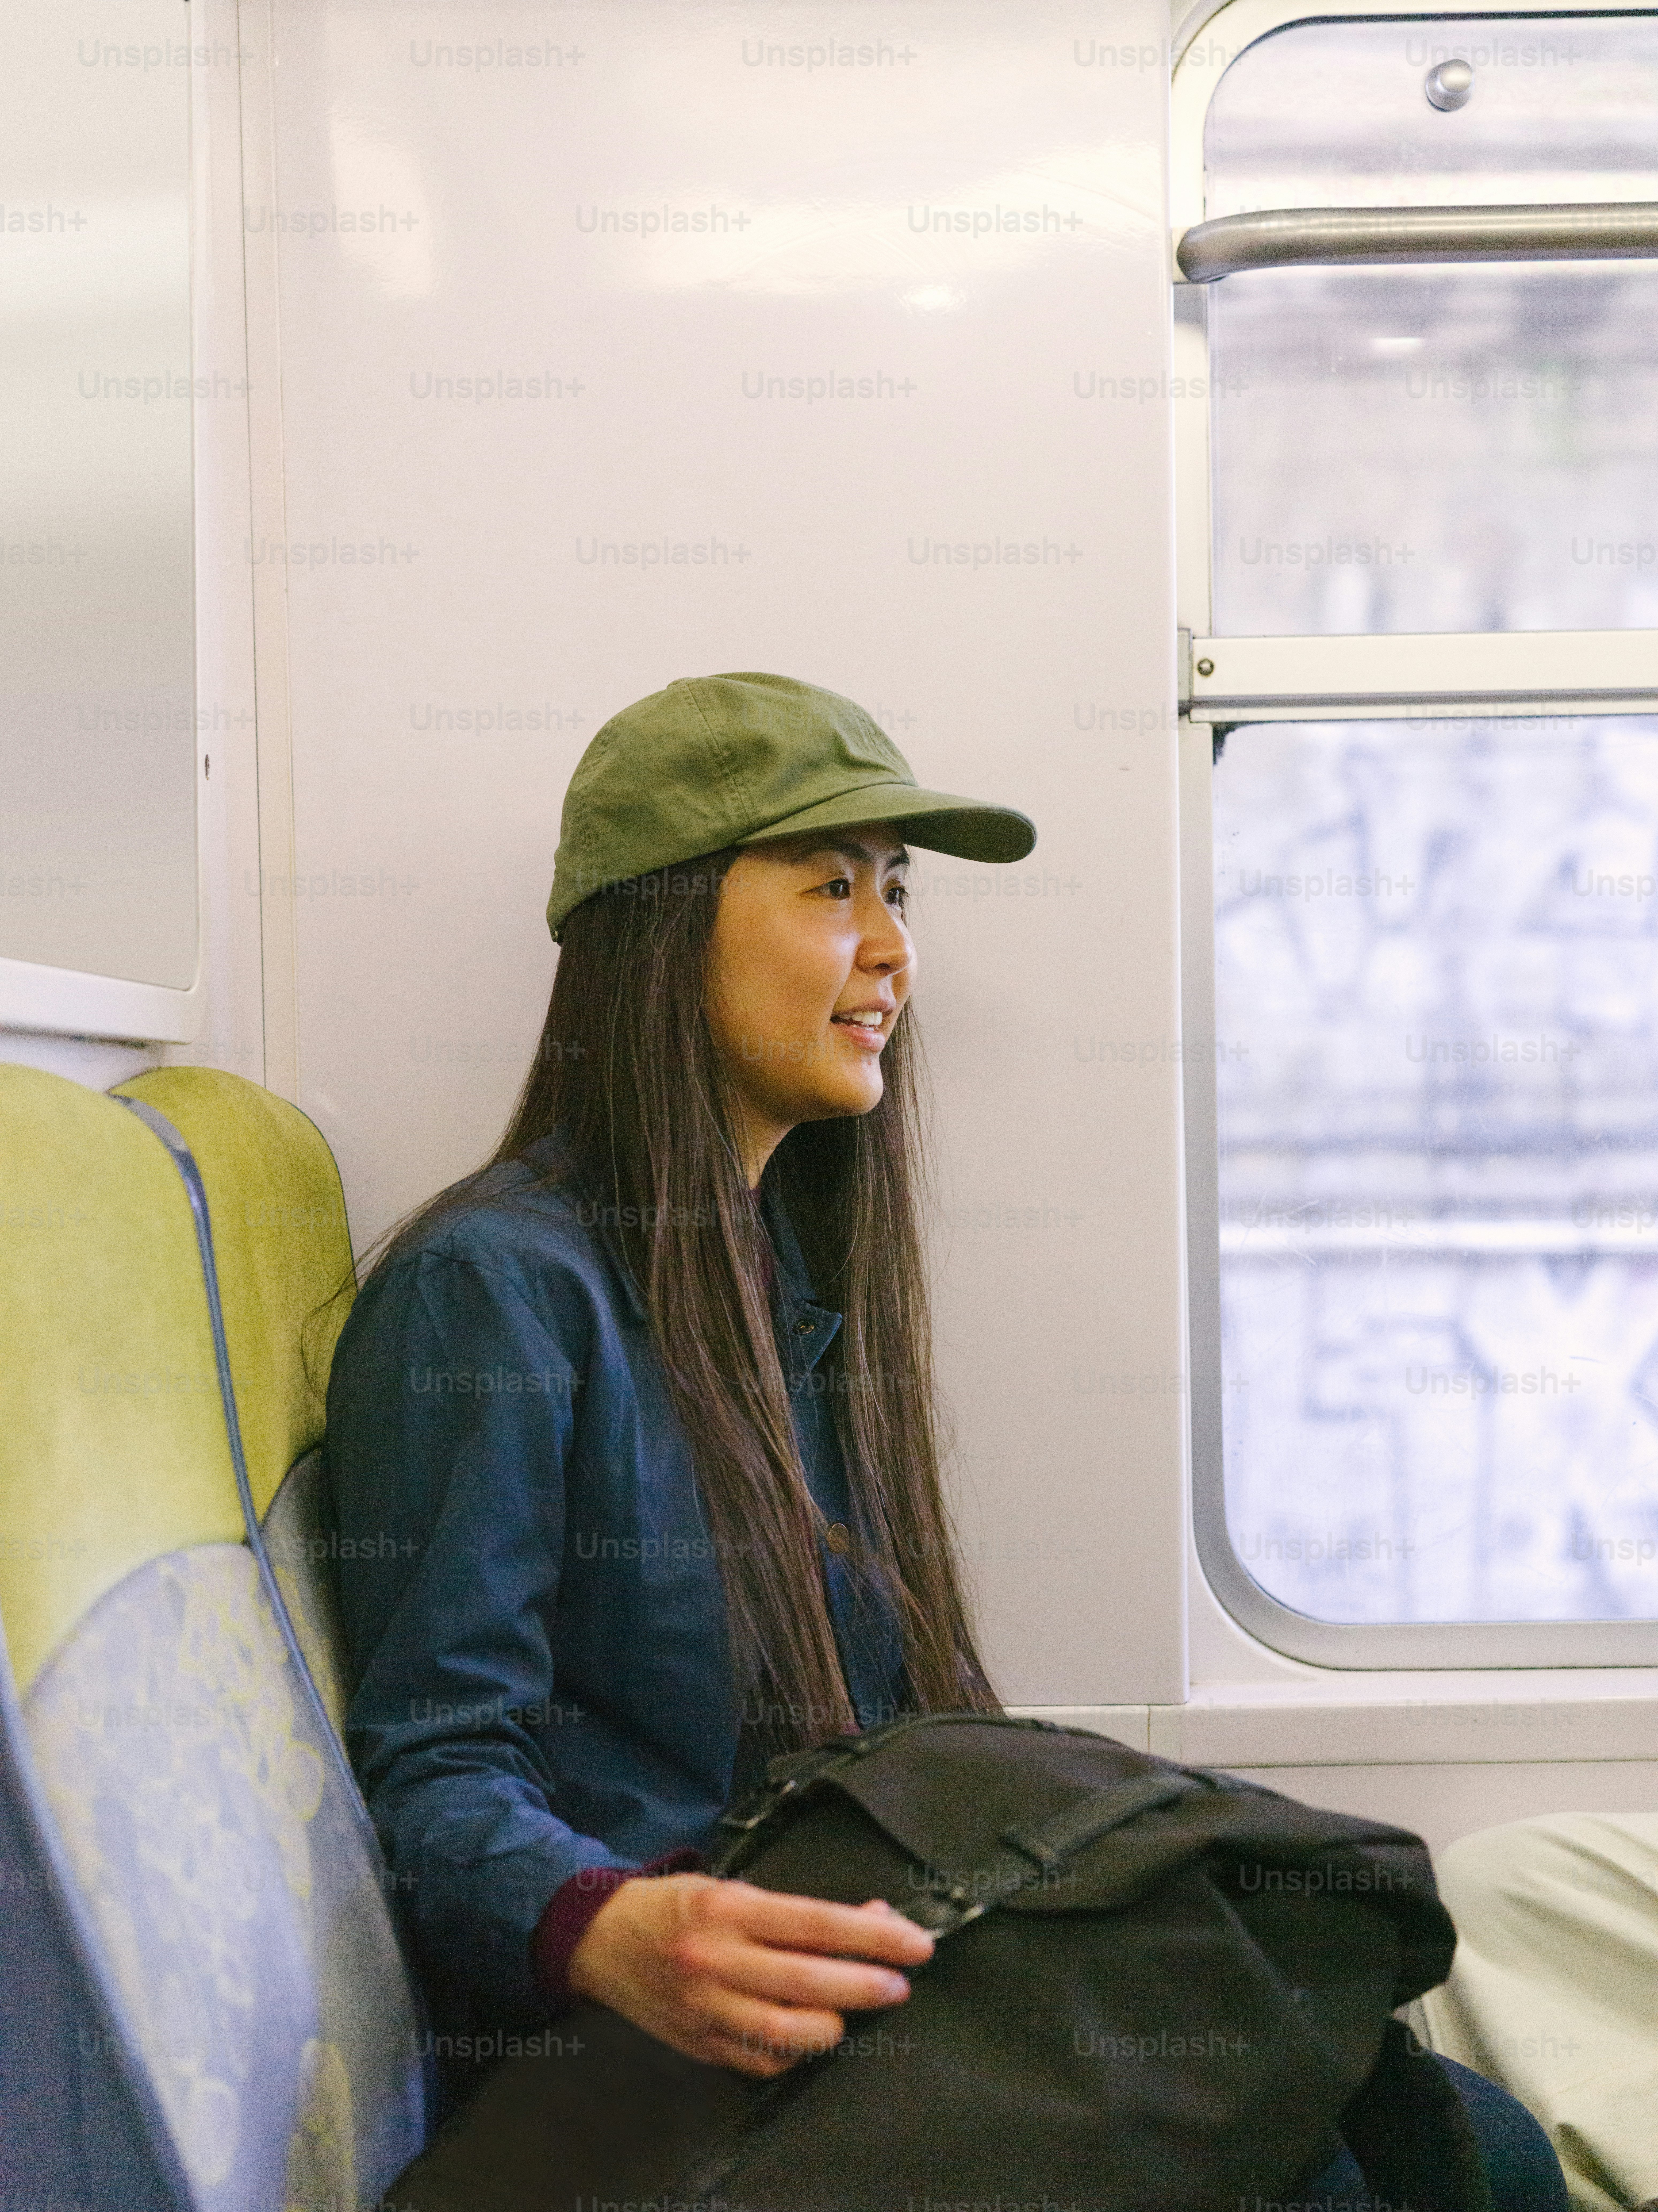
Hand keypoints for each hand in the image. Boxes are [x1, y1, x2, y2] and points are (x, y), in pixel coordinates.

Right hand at [565, 1872, 934, 2077]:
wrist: (601, 1941)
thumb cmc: (678, 1905)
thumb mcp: (734, 1888)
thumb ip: (795, 1912)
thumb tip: (869, 1918)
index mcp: (728, 1910)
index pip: (816, 1924)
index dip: (873, 1935)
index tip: (917, 1943)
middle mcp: (716, 1961)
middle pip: (808, 1983)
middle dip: (866, 1985)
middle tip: (902, 1983)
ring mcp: (706, 2009)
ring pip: (788, 2033)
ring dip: (835, 2024)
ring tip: (854, 2009)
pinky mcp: (700, 2046)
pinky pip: (762, 2060)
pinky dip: (796, 2051)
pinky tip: (811, 2032)